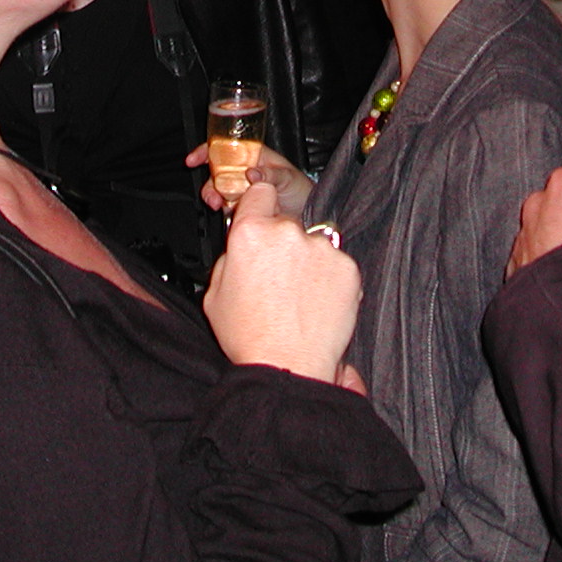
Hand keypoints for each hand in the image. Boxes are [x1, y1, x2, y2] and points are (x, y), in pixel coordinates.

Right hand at [186, 142, 308, 217]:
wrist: (308, 215)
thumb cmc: (301, 189)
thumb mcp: (288, 177)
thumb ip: (270, 174)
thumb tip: (251, 173)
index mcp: (254, 157)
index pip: (226, 147)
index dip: (208, 150)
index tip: (194, 159)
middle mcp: (244, 171)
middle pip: (216, 171)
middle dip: (209, 183)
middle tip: (212, 196)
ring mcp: (242, 189)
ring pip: (219, 190)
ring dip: (214, 197)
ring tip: (220, 206)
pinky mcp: (243, 207)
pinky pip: (226, 207)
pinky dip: (223, 211)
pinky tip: (230, 214)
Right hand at [204, 183, 359, 382]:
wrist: (290, 368)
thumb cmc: (250, 338)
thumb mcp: (214, 295)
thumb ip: (229, 258)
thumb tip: (240, 247)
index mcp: (250, 234)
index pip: (260, 192)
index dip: (260, 206)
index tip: (262, 218)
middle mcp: (288, 233)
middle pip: (286, 224)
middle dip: (283, 245)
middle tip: (277, 280)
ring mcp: (322, 248)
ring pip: (313, 244)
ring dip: (308, 262)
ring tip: (298, 299)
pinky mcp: (348, 267)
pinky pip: (336, 264)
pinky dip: (330, 279)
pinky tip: (316, 304)